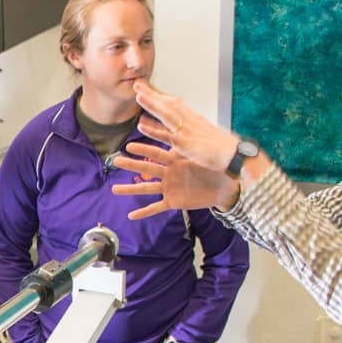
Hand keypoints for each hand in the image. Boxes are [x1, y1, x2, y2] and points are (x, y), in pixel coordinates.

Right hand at [114, 141, 239, 219]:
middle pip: (147, 169)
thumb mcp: (200, 154)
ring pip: (147, 188)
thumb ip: (187, 145)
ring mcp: (170, 188)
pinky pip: (157, 207)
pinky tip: (131, 215)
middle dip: (131, 165)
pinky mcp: (174, 202)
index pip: (156, 153)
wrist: (226, 184)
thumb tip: (182, 127)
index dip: (144, 150)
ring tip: (114, 189)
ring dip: (130, 189)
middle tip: (116, 161)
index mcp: (175, 161)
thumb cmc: (215, 166)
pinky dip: (144, 212)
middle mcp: (169, 174)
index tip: (129, 146)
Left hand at [131, 80, 241, 169]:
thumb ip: (193, 133)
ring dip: (152, 104)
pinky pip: (166, 135)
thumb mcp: (205, 137)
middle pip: (168, 104)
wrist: (235, 155)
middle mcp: (190, 121)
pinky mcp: (185, 143)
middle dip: (153, 93)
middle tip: (137, 84)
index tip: (149, 88)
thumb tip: (185, 133)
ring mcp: (187, 131)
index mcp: (194, 119)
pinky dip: (154, 130)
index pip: (175, 103)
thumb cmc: (223, 149)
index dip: (161, 96)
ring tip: (138, 95)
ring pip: (166, 114)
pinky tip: (142, 125)